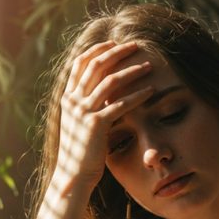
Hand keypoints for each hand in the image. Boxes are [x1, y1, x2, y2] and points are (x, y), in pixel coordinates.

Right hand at [57, 41, 153, 184]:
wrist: (74, 175)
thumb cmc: (81, 151)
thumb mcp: (78, 123)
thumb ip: (86, 106)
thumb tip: (100, 92)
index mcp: (67, 98)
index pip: (80, 63)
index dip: (97, 50)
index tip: (114, 43)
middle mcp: (73, 101)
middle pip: (96, 65)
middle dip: (117, 52)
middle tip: (135, 45)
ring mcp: (83, 112)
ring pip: (111, 81)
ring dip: (132, 71)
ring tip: (149, 66)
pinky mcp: (96, 125)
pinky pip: (121, 104)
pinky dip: (138, 96)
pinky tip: (151, 91)